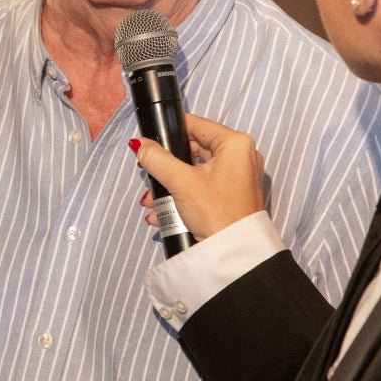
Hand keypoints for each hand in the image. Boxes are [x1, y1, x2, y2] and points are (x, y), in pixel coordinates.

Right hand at [129, 113, 265, 238]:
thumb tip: (139, 144)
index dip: (171, 133)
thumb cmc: (217, 215)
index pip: (196, 125)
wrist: (233, 255)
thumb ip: (157, 159)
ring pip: (196, 171)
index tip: (151, 143)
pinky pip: (203, 187)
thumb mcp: (181, 182)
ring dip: (171, 185)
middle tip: (148, 174)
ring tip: (152, 201)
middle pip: (194, 150)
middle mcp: (241, 156)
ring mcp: (238, 176)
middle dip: (167, 167)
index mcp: (235, 144)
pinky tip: (163, 213)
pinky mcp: (233, 195)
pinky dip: (184, 196)